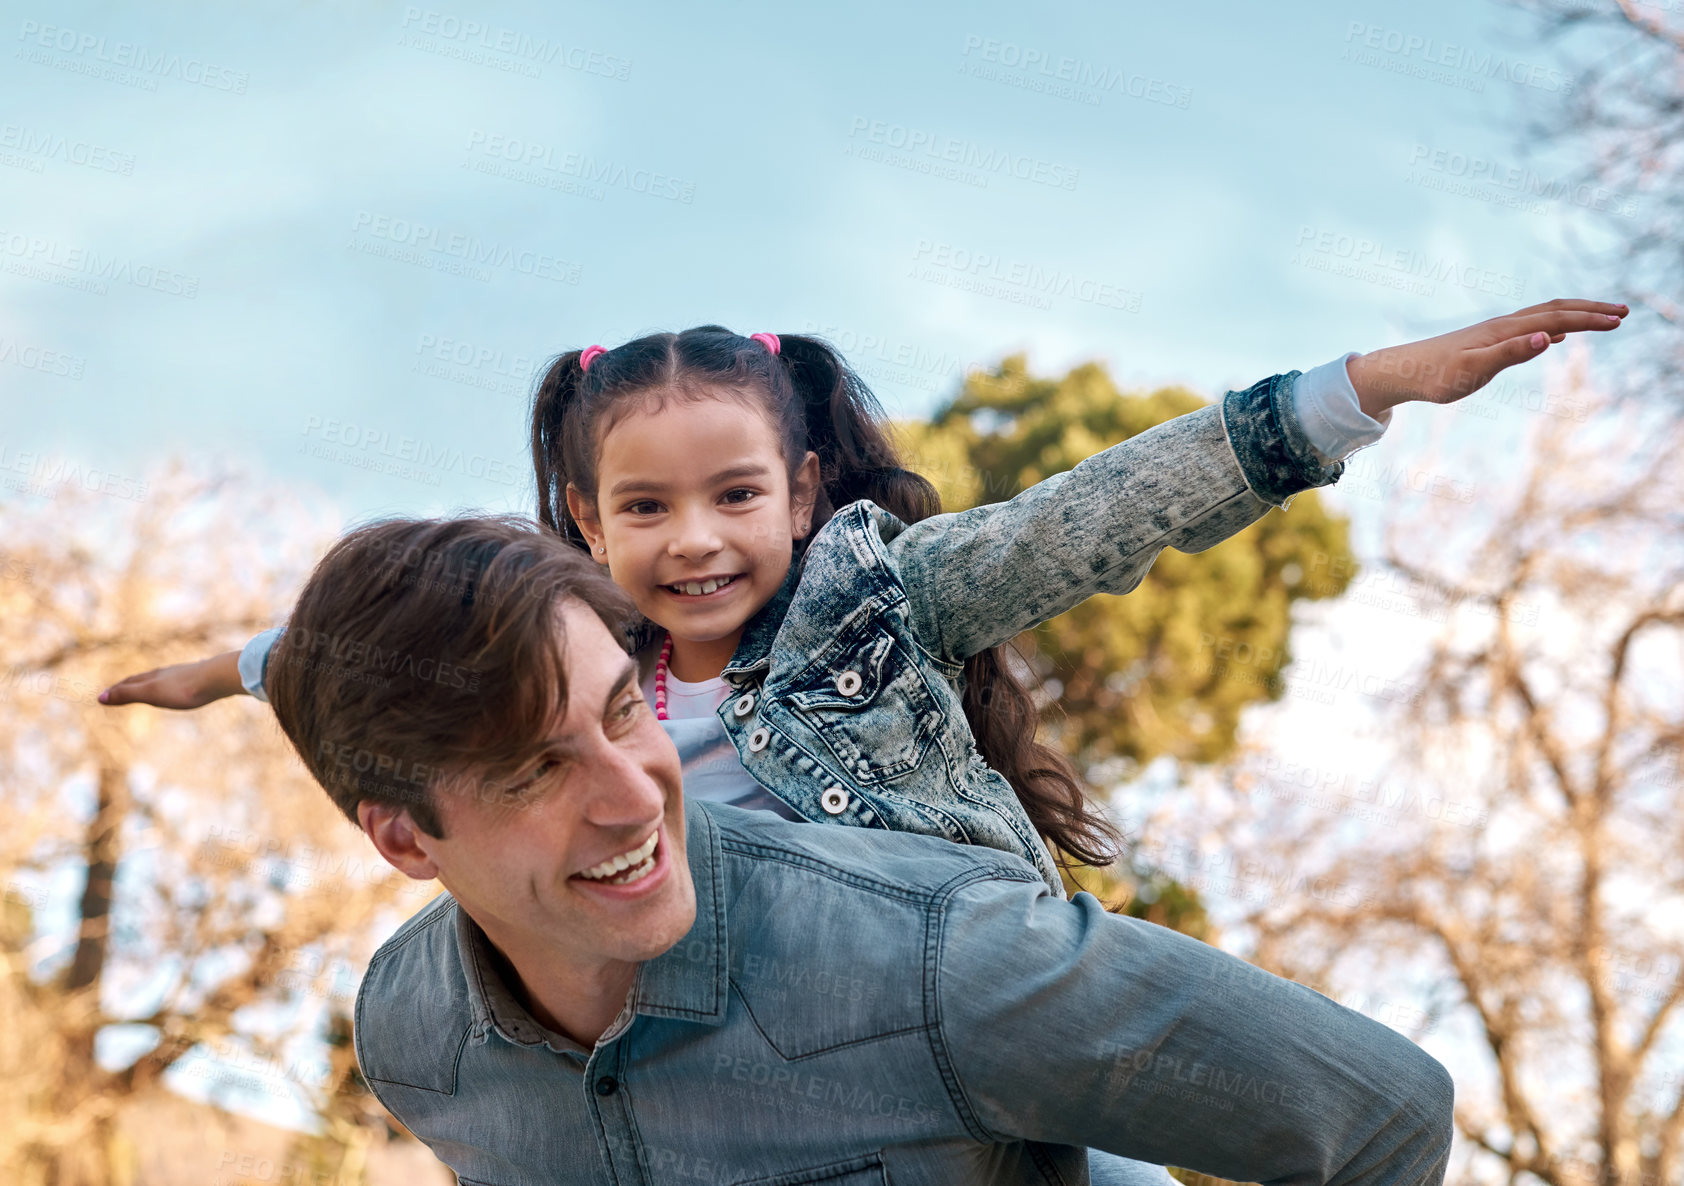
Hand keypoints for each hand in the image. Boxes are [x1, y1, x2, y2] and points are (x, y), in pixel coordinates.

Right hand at [99, 650, 244, 709]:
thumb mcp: (151, 694)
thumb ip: (127, 695)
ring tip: (150, 687)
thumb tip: (100, 697)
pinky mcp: (201, 678)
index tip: (105, 695)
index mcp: (154, 677)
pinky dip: (173, 685)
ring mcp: (184, 674)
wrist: (218, 677)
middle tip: (121, 689)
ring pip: (163, 678)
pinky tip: (183, 685)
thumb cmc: (184, 688)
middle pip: (144, 678)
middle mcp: (167, 673)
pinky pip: (182, 681)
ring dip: (152, 683)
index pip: (129, 683)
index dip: (116, 689)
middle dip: (130, 685)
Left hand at [1347, 298, 1627, 417]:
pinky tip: (1556, 335)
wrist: (1400, 372)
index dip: (1590, 319)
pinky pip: (1527, 326)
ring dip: (1574, 314)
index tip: (1620, 320)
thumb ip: (1510, 354)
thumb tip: (1549, 337)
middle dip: (1591, 310)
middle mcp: (1502, 325)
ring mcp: (1494, 331)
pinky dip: (1551, 325)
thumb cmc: (1434, 376)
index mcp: (1504, 331)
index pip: (1557, 318)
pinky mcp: (1486, 341)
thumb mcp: (1473, 371)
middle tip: (1624, 313)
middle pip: (1555, 309)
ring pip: (1542, 315)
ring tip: (1600, 318)